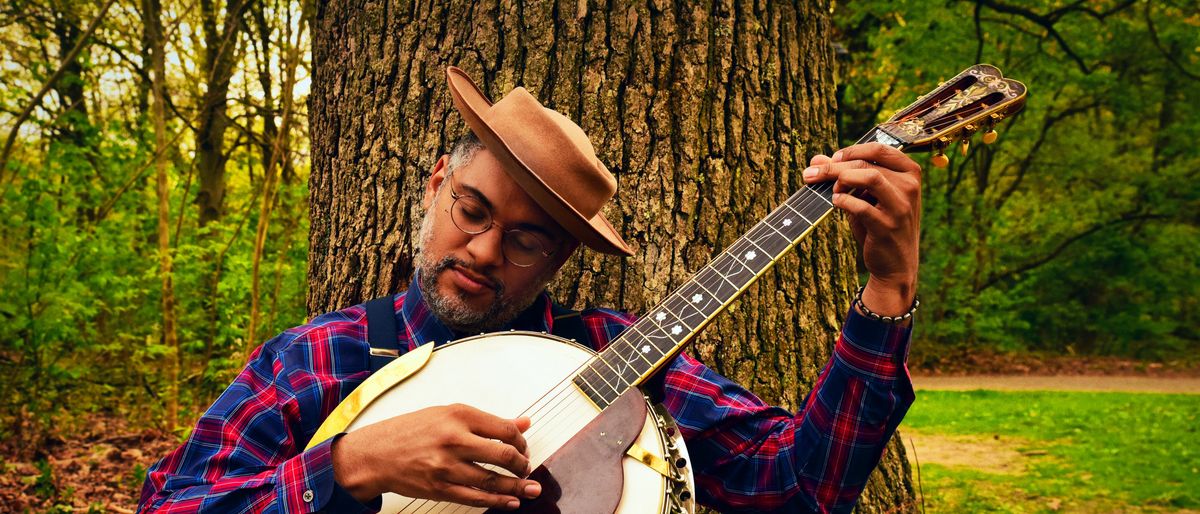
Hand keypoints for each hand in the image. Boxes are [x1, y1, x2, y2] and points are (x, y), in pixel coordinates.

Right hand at [331, 403, 541, 509]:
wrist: (376, 453)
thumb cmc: (409, 431)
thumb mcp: (448, 414)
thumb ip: (487, 421)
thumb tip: (523, 422)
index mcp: (458, 415)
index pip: (504, 429)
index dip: (521, 440)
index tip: (523, 446)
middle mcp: (454, 439)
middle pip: (503, 454)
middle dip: (522, 464)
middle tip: (526, 468)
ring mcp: (446, 466)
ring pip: (492, 479)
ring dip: (517, 487)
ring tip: (530, 489)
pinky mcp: (440, 488)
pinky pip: (475, 498)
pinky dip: (497, 501)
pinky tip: (510, 501)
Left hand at [803, 143, 921, 315]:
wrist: (895, 266)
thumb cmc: (878, 225)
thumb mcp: (865, 198)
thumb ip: (843, 176)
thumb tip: (815, 160)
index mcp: (910, 173)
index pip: (879, 148)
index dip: (851, 150)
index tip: (832, 159)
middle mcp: (910, 187)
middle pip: (867, 163)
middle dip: (834, 166)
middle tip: (811, 174)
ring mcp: (901, 207)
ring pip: (870, 177)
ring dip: (841, 179)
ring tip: (831, 190)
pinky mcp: (888, 226)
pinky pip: (862, 206)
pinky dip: (843, 201)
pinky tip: (835, 203)